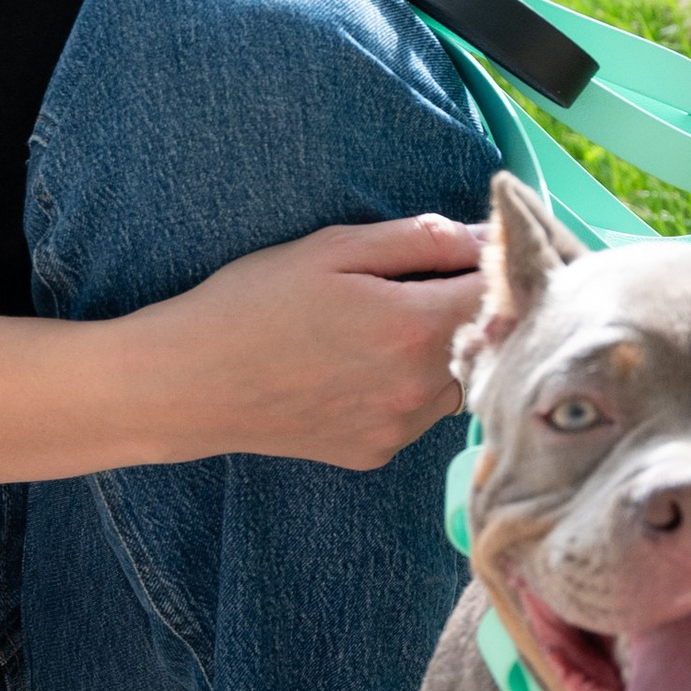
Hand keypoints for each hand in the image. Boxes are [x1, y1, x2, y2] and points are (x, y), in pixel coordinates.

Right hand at [140, 214, 486, 469]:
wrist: (189, 383)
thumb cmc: (254, 303)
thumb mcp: (334, 248)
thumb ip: (422, 239)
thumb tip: (487, 237)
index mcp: (414, 327)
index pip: (501, 292)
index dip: (496, 264)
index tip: (476, 249)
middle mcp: (418, 388)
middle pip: (485, 338)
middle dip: (465, 306)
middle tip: (416, 282)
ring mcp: (399, 428)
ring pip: (456, 378)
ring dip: (440, 349)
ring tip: (380, 328)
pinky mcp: (377, 452)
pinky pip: (418, 411)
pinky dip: (407, 385)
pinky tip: (356, 367)